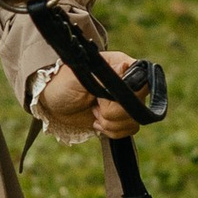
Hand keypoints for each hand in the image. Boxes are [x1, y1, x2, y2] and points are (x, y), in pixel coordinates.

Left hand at [32, 51, 146, 142]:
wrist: (54, 102)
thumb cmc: (64, 83)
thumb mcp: (81, 76)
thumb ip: (104, 75)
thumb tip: (126, 67)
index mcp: (123, 66)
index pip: (143, 83)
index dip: (125, 97)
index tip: (102, 97)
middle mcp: (130, 83)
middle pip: (138, 106)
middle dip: (112, 112)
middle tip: (95, 104)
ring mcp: (127, 102)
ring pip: (134, 121)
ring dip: (110, 123)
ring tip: (94, 112)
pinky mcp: (122, 118)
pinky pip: (129, 130)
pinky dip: (111, 131)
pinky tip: (97, 121)